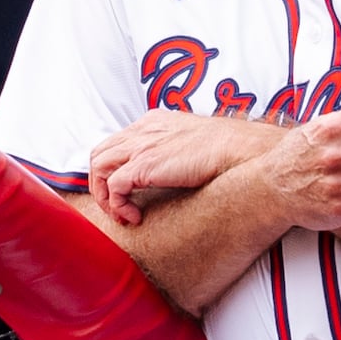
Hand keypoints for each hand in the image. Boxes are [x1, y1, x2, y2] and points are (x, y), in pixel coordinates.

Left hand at [90, 110, 284, 224]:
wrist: (242, 149)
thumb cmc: (229, 150)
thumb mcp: (194, 143)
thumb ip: (176, 151)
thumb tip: (174, 171)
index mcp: (154, 121)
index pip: (116, 142)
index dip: (112, 170)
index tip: (125, 193)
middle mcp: (143, 130)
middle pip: (99, 153)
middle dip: (101, 185)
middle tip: (118, 208)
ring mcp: (142, 146)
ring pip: (98, 168)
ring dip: (105, 197)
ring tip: (124, 215)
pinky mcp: (144, 165)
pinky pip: (114, 186)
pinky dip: (117, 206)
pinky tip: (135, 218)